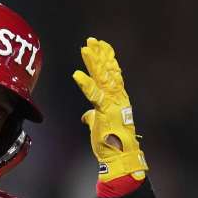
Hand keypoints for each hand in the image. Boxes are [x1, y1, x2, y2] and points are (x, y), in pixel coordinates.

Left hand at [72, 37, 147, 181]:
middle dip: (100, 55)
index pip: (112, 73)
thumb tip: (87, 116)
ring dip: (94, 62)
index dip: (107, 58)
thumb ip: (94, 115)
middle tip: (92, 40)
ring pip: (103, 78)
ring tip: (86, 49)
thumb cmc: (111, 142)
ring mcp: (113, 103)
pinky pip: (95, 95)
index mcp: (117, 98)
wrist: (119, 156)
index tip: (101, 45)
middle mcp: (118, 97)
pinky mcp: (106, 112)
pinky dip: (86, 84)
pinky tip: (77, 75)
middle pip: (108, 71)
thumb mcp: (100, 124)